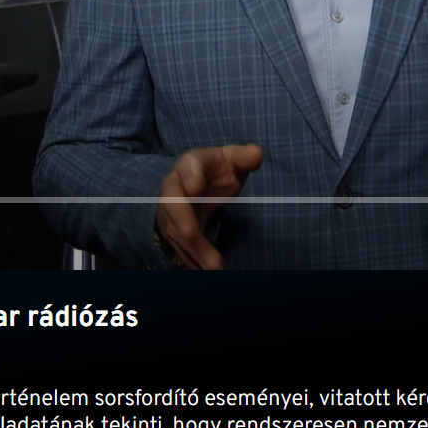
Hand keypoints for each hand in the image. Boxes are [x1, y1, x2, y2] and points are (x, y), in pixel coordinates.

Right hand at [156, 144, 262, 269]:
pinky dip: (192, 262)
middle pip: (173, 206)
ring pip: (176, 232)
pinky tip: (206, 273)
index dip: (189, 177)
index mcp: (190, 163)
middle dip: (185, 224)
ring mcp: (170, 211)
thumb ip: (244, 157)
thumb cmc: (218, 169)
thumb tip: (257, 154)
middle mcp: (174, 187)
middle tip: (194, 238)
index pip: (187, 167)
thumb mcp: (232, 159)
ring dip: (193, 251)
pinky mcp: (173, 231)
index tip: (196, 190)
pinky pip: (180, 248)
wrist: (199, 184)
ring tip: (214, 269)